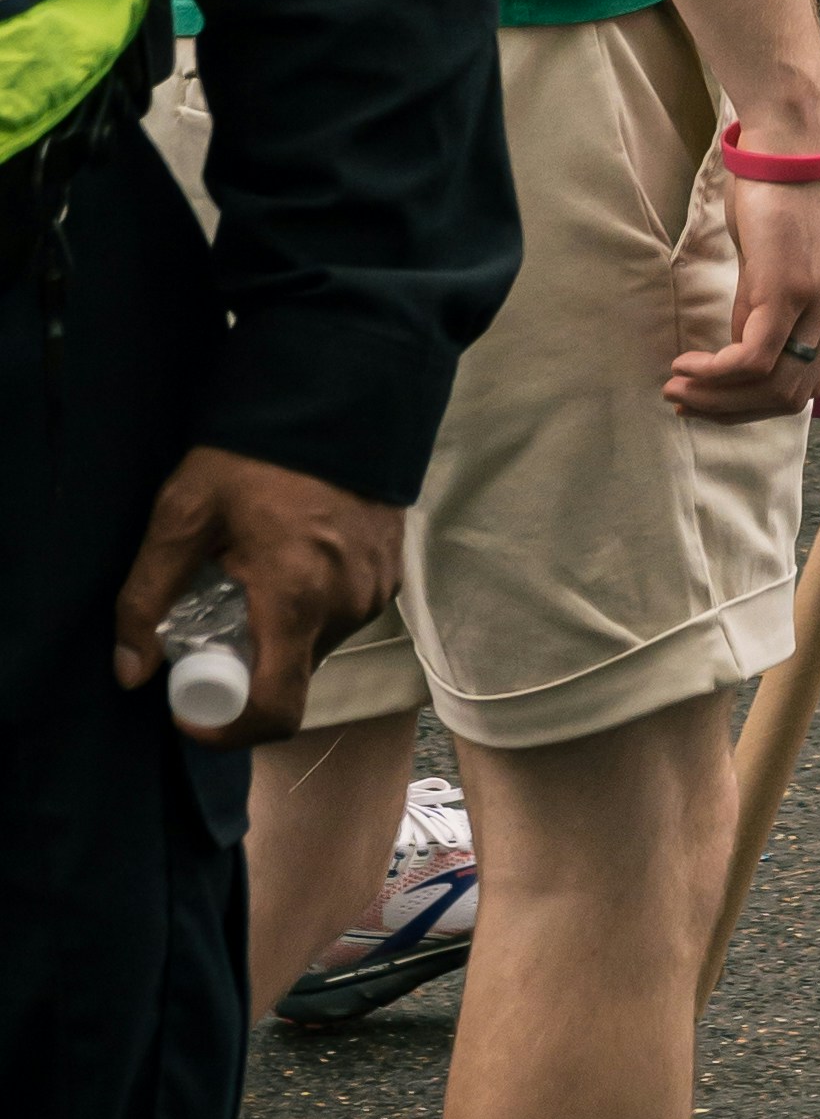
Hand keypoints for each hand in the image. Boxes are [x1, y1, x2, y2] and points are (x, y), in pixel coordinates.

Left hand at [115, 446, 404, 744]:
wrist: (342, 388)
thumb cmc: (255, 449)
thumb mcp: (184, 511)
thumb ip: (148, 595)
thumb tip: (130, 671)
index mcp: (296, 597)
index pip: (274, 709)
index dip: (227, 730)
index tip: (190, 709)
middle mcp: (345, 604)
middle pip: (291, 678)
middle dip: (245, 670)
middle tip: (212, 623)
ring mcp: (375, 588)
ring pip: (316, 647)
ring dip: (278, 636)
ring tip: (251, 578)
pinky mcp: (390, 569)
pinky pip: (341, 615)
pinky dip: (308, 609)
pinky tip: (288, 560)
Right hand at [667, 128, 819, 419]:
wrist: (791, 141)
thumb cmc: (778, 189)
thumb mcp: (777, 257)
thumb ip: (763, 302)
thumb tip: (736, 342)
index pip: (807, 384)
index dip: (757, 402)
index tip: (714, 398)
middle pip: (792, 396)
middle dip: (733, 409)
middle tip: (686, 401)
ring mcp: (817, 302)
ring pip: (772, 384)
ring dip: (717, 397)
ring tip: (677, 388)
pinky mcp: (788, 289)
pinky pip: (752, 358)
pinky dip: (716, 372)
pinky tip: (687, 364)